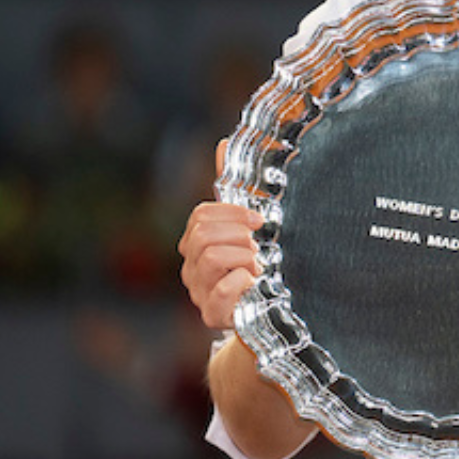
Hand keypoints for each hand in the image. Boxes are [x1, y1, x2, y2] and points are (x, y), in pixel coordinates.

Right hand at [176, 139, 261, 329]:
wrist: (268, 310)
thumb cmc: (257, 262)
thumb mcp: (247, 223)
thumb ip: (233, 188)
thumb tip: (223, 143)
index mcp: (196, 242)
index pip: (201, 214)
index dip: (233, 213)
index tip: (259, 220)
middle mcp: (190, 267)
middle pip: (203, 234)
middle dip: (240, 236)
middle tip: (258, 248)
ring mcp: (197, 292)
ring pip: (215, 257)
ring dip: (247, 260)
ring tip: (258, 270)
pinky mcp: (210, 315)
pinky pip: (226, 289)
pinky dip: (246, 283)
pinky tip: (254, 287)